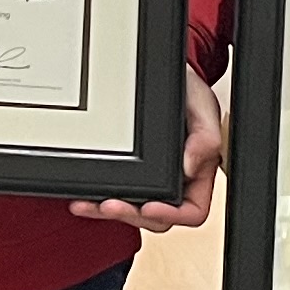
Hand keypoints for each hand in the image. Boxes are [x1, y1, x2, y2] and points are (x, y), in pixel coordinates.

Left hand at [71, 69, 222, 230]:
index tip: (150, 207)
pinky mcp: (130, 172)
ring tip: (90, 205)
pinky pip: (116, 193)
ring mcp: (152, 179)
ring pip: (133, 210)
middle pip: (156, 217)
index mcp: (199, 173)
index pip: (192, 211)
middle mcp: (176, 181)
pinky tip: (84, 197)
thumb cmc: (187, 90)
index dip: (171, 215)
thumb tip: (190, 167)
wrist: (162, 72)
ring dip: (110, 212)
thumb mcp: (203, 106)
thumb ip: (205, 138)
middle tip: (110, 205)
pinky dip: (98, 200)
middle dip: (131, 215)